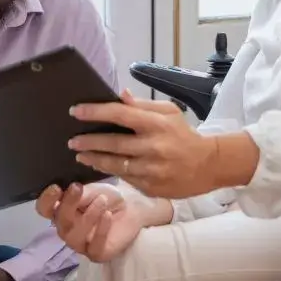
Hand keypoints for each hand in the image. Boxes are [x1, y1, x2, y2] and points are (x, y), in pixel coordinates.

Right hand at [35, 182, 143, 262]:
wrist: (132, 208)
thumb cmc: (108, 197)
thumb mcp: (93, 190)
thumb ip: (80, 194)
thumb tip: (66, 192)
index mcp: (61, 211)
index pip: (44, 209)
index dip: (46, 200)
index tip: (56, 188)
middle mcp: (67, 229)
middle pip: (60, 222)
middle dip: (68, 205)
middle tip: (78, 188)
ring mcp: (80, 244)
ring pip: (75, 236)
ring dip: (88, 217)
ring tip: (102, 201)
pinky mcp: (97, 254)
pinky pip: (94, 247)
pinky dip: (101, 230)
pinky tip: (108, 216)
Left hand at [67, 90, 254, 198]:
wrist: (208, 165)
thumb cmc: (184, 135)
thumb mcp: (168, 113)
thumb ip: (142, 105)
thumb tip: (119, 94)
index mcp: (156, 124)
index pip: (120, 114)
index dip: (95, 112)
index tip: (76, 111)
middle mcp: (152, 147)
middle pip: (112, 143)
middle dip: (88, 141)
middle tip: (72, 140)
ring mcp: (151, 170)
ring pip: (115, 164)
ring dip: (94, 159)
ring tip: (80, 155)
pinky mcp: (150, 187)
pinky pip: (124, 178)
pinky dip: (110, 172)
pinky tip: (100, 166)